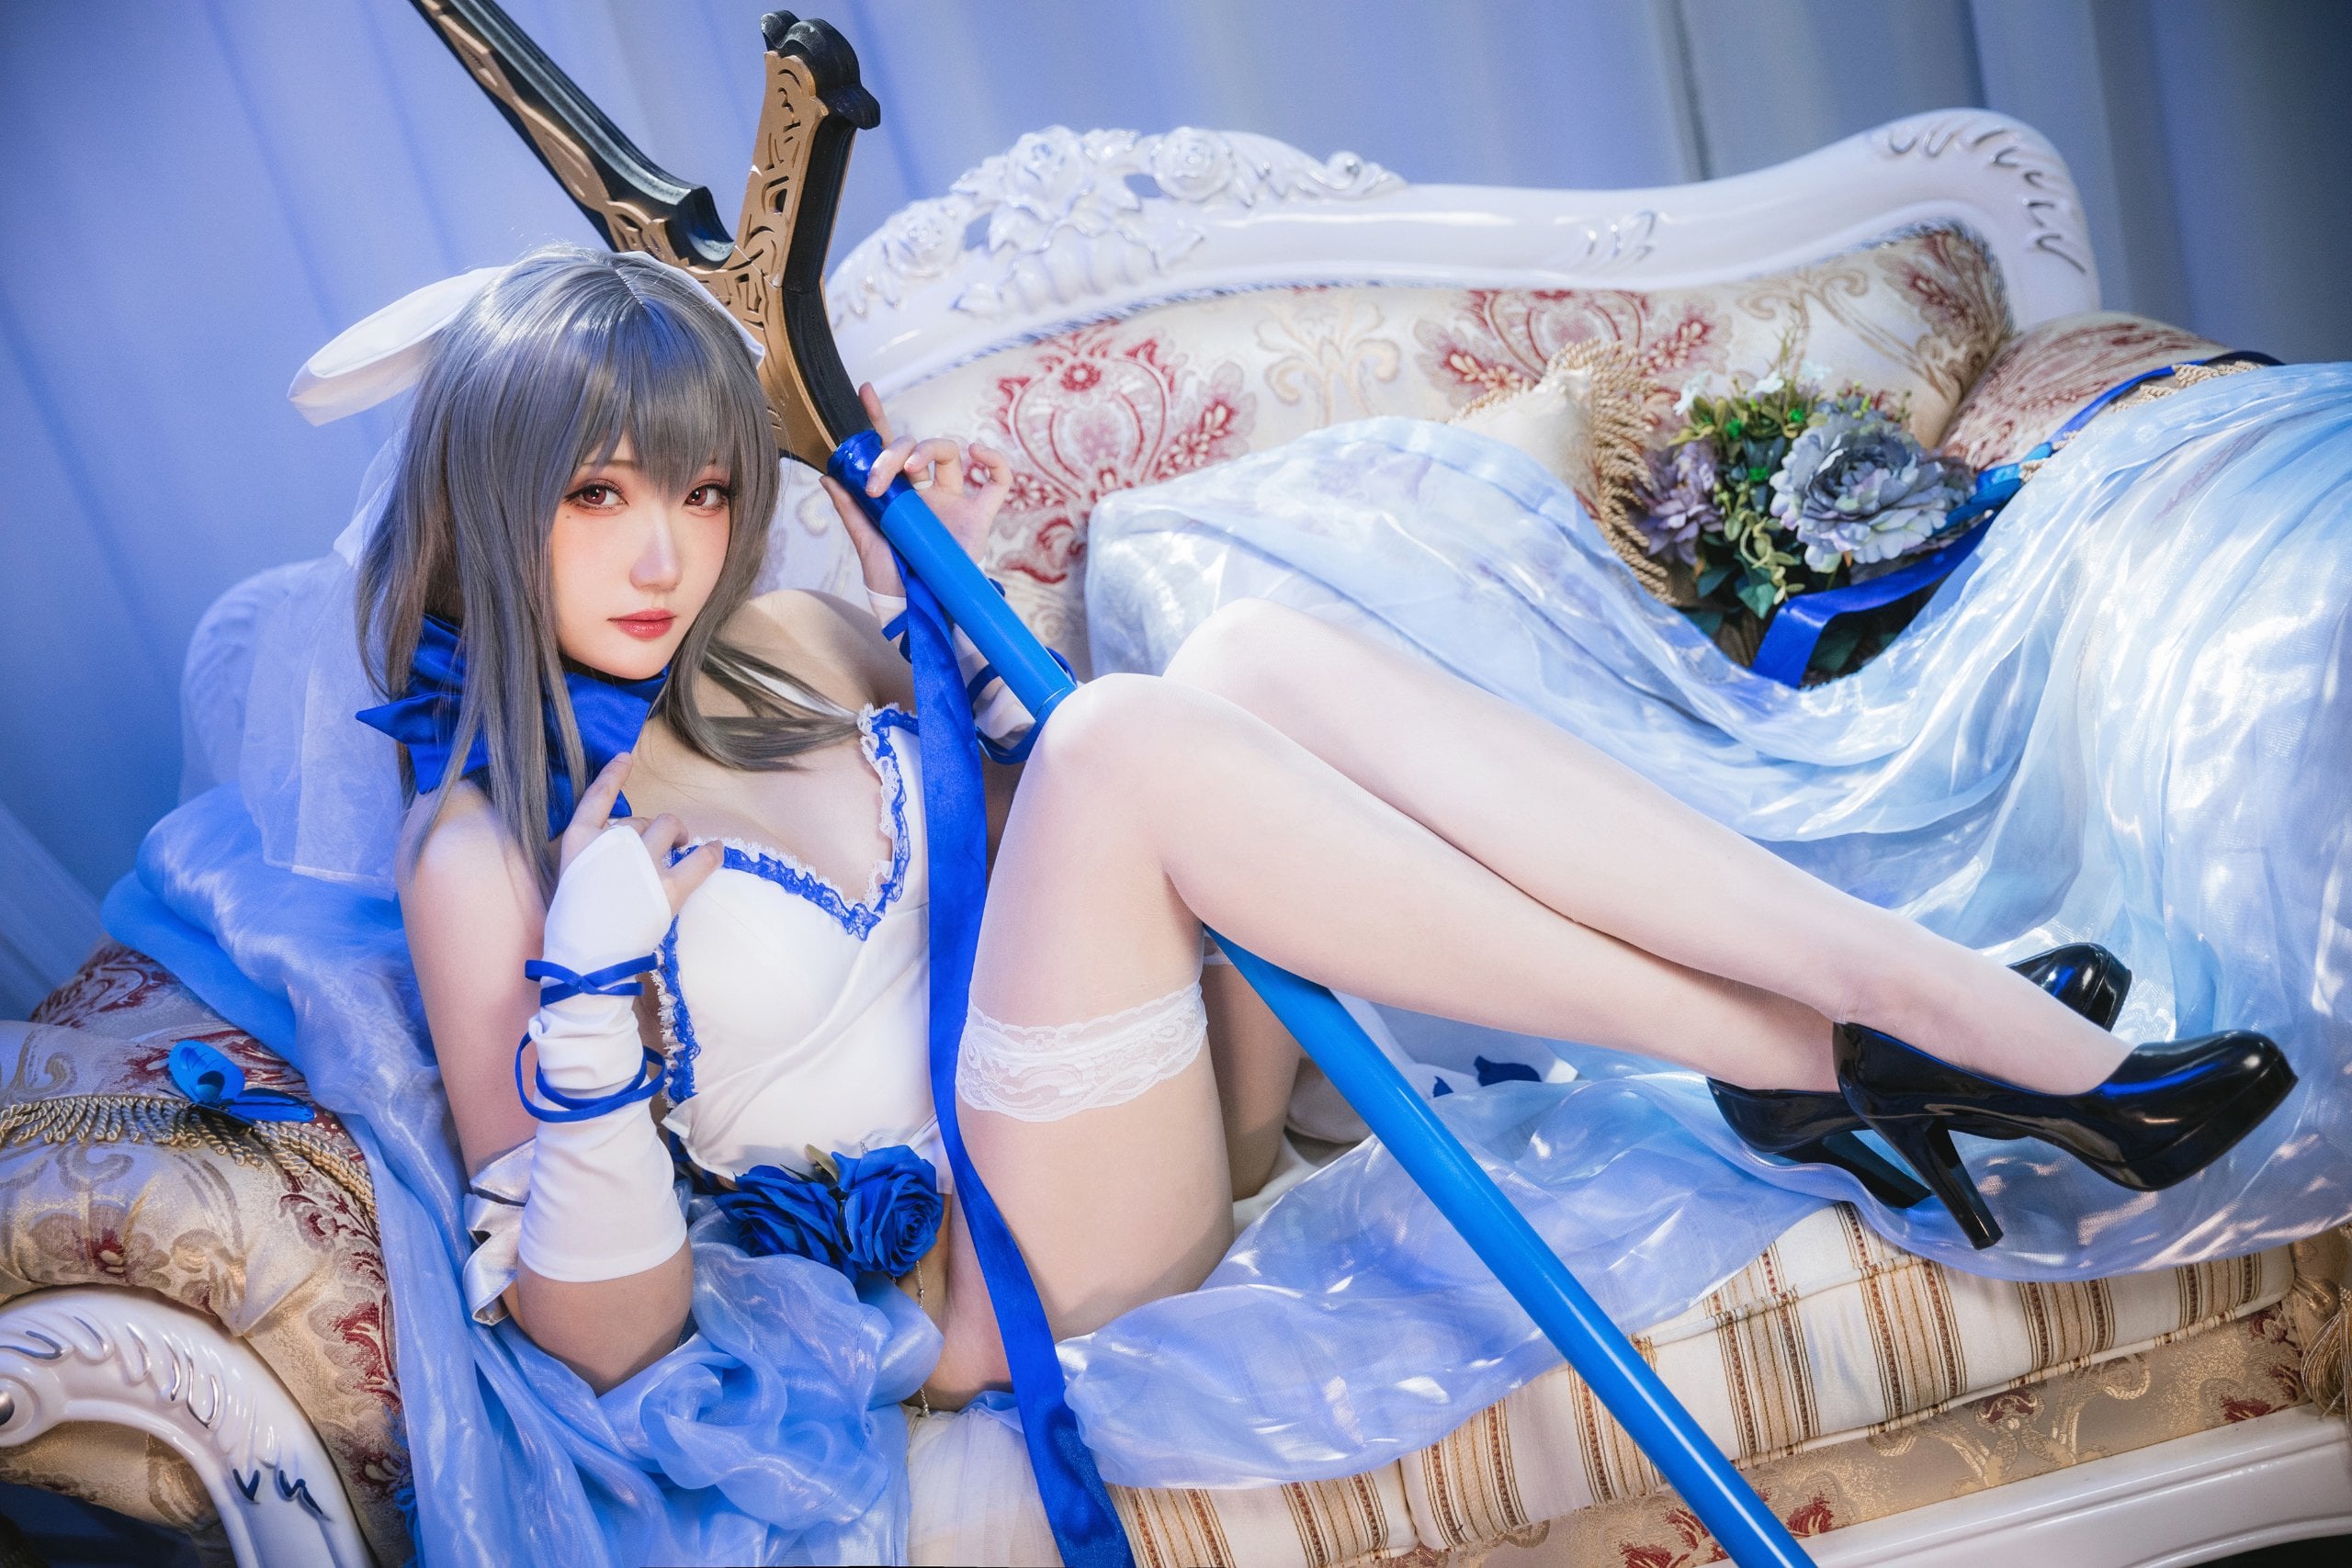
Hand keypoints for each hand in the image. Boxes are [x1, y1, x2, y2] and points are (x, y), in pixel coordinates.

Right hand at [557, 754, 720, 922]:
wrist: (584, 960)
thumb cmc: (574, 926)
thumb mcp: (572, 879)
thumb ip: (595, 857)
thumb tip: (627, 844)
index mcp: (578, 842)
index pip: (597, 799)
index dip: (612, 777)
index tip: (625, 758)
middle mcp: (611, 844)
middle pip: (638, 820)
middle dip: (648, 833)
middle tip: (651, 855)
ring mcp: (641, 864)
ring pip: (668, 826)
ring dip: (676, 835)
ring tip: (679, 848)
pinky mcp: (668, 887)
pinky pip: (700, 858)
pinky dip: (711, 852)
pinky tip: (715, 849)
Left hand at [820, 382, 1011, 599]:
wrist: (921, 611)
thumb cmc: (894, 582)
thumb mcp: (867, 544)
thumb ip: (851, 510)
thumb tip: (829, 476)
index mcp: (900, 495)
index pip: (888, 448)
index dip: (878, 419)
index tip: (865, 391)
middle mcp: (928, 493)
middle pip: (917, 447)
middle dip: (896, 451)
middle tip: (879, 479)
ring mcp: (955, 502)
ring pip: (950, 453)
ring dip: (929, 449)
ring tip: (913, 469)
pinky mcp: (980, 516)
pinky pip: (998, 481)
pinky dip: (994, 461)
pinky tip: (977, 455)